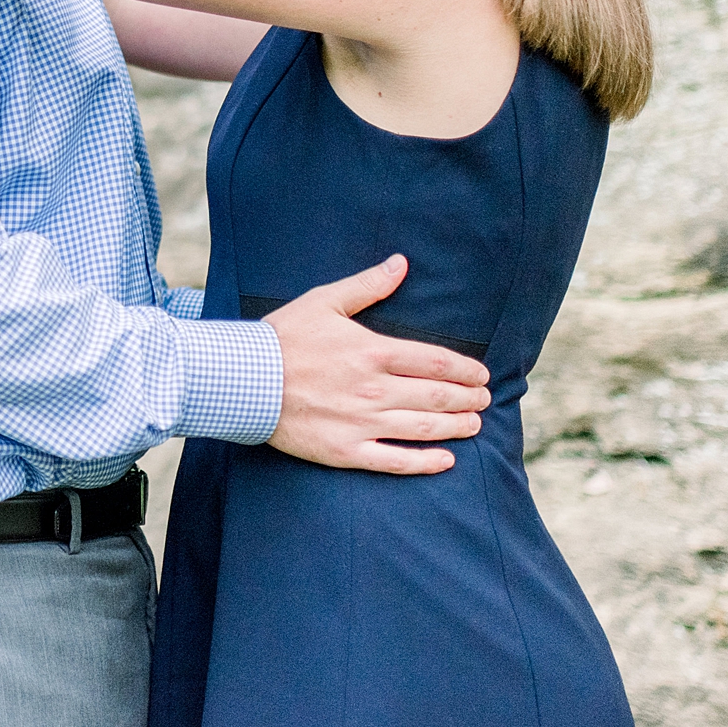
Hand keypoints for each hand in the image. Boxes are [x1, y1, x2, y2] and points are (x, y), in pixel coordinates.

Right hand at [264, 254, 490, 474]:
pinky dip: (425, 462)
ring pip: (423, 429)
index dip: (466, 369)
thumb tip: (401, 264)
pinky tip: (445, 460)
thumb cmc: (282, 337)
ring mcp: (362, 423)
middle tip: (484, 399)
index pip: (436, 362)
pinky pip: (395, 461)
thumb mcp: (324, 301)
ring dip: (456, 427)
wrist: (242, 379)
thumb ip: (367, 285)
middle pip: (436, 396)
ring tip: (473, 425)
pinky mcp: (346, 451)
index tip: (481, 374)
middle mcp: (374, 390)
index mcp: (372, 352)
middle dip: (468, 398)